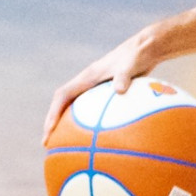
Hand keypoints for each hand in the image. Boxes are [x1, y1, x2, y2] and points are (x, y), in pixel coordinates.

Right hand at [42, 33, 156, 139]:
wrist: (147, 48)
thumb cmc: (138, 55)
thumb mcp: (130, 66)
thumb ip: (123, 77)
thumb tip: (120, 91)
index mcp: (87, 77)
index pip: (62, 96)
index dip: (53, 113)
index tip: (49, 131)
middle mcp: (88, 83)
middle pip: (63, 105)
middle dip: (53, 123)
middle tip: (48, 144)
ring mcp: (96, 88)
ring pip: (77, 109)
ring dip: (69, 126)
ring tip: (67, 147)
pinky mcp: (107, 92)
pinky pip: (94, 111)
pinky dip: (92, 125)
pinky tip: (101, 141)